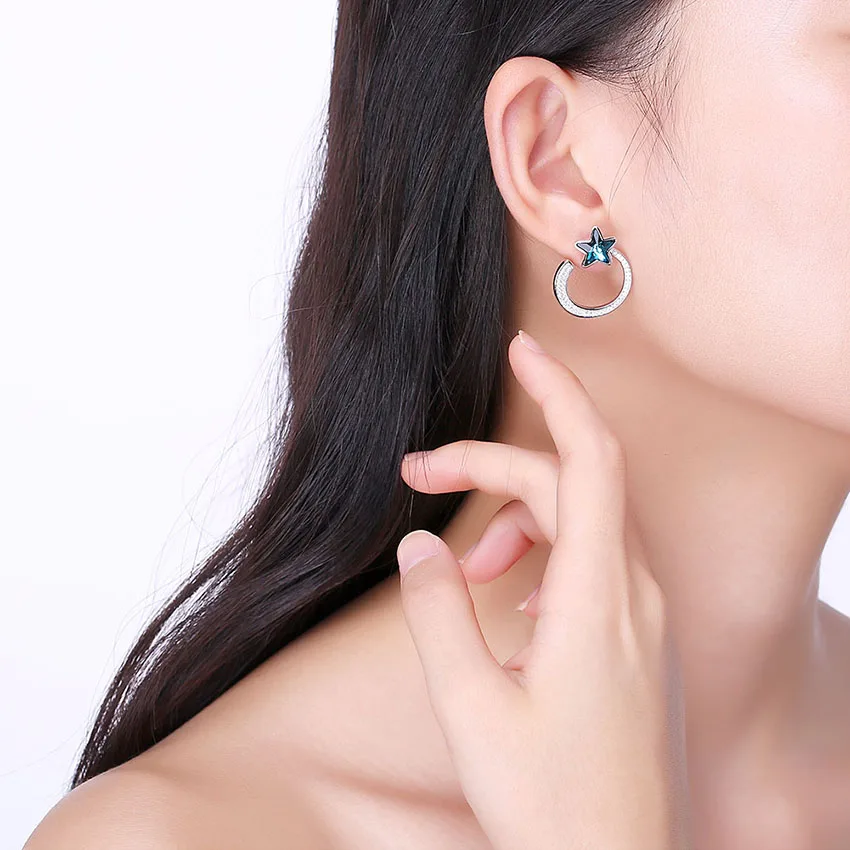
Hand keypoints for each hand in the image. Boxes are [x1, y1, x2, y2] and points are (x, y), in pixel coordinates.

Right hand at [397, 330, 690, 849]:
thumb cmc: (552, 804)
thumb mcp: (471, 706)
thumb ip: (439, 614)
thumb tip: (420, 547)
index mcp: (600, 596)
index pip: (590, 457)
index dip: (559, 392)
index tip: (524, 349)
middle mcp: (635, 592)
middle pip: (567, 484)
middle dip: (490, 467)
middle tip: (419, 477)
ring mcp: (643, 614)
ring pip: (581, 521)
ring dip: (515, 518)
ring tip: (465, 565)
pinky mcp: (636, 637)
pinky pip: (593, 561)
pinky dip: (543, 554)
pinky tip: (512, 598)